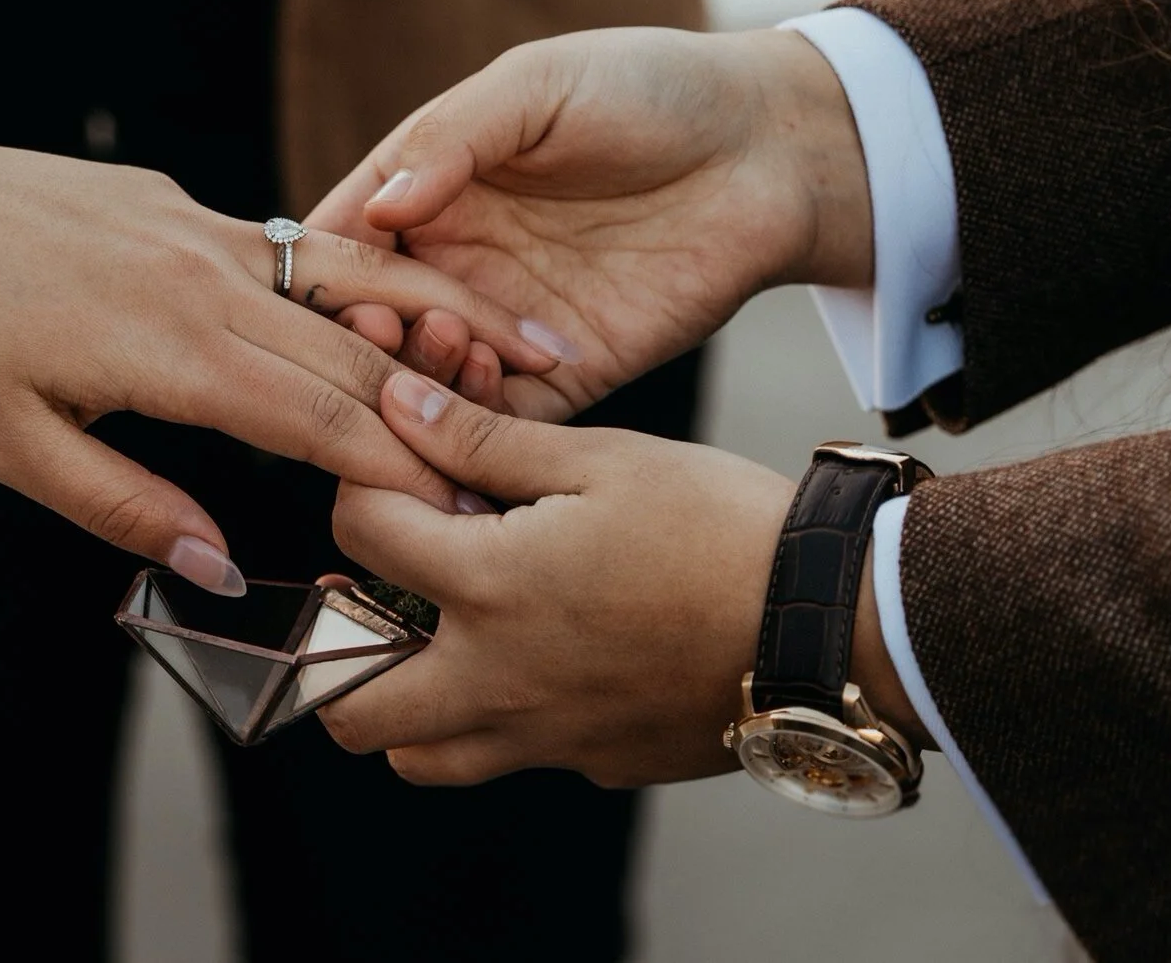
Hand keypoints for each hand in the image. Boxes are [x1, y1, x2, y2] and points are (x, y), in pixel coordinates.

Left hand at [0, 104, 579, 590]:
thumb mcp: (10, 447)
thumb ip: (125, 506)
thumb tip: (219, 565)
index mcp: (173, 347)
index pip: (325, 416)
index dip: (404, 468)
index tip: (470, 509)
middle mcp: (206, 274)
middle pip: (358, 346)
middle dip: (446, 400)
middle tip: (527, 439)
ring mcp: (197, 226)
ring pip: (343, 280)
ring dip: (428, 320)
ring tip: (515, 343)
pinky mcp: (177, 204)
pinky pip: (288, 250)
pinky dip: (354, 284)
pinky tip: (388, 312)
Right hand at [308, 28, 871, 420]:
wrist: (770, 147)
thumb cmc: (649, 88)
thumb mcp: (539, 86)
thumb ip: (454, 139)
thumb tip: (382, 207)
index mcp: (429, 186)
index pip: (345, 240)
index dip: (322, 270)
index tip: (318, 286)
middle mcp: (454, 260)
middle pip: (372, 321)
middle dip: (364, 335)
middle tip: (380, 330)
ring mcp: (505, 320)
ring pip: (428, 378)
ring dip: (418, 375)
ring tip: (441, 346)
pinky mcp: (566, 373)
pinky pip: (503, 415)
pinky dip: (479, 416)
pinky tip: (487, 385)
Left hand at [315, 371, 923, 785]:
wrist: (833, 623)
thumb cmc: (720, 525)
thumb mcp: (600, 459)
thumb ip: (483, 441)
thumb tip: (399, 406)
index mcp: (486, 587)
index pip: (358, 535)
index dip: (364, 487)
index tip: (401, 471)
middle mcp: (497, 682)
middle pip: (350, 706)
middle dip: (337, 651)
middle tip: (380, 594)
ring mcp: (547, 738)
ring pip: (424, 756)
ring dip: (409, 703)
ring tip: (448, 637)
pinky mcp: (600, 763)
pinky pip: (515, 755)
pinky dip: (503, 715)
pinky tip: (551, 653)